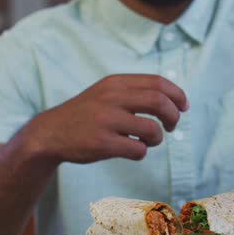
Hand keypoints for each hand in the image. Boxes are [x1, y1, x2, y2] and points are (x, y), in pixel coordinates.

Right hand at [25, 74, 188, 163]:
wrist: (50, 133)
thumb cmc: (87, 114)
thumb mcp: (106, 92)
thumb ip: (135, 91)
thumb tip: (174, 100)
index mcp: (115, 83)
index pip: (157, 82)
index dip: (177, 94)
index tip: (184, 106)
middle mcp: (111, 98)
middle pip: (159, 102)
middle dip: (173, 116)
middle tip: (172, 126)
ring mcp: (105, 121)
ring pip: (152, 129)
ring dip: (158, 138)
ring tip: (148, 141)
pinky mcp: (102, 143)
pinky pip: (138, 150)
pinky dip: (142, 152)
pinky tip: (132, 149)